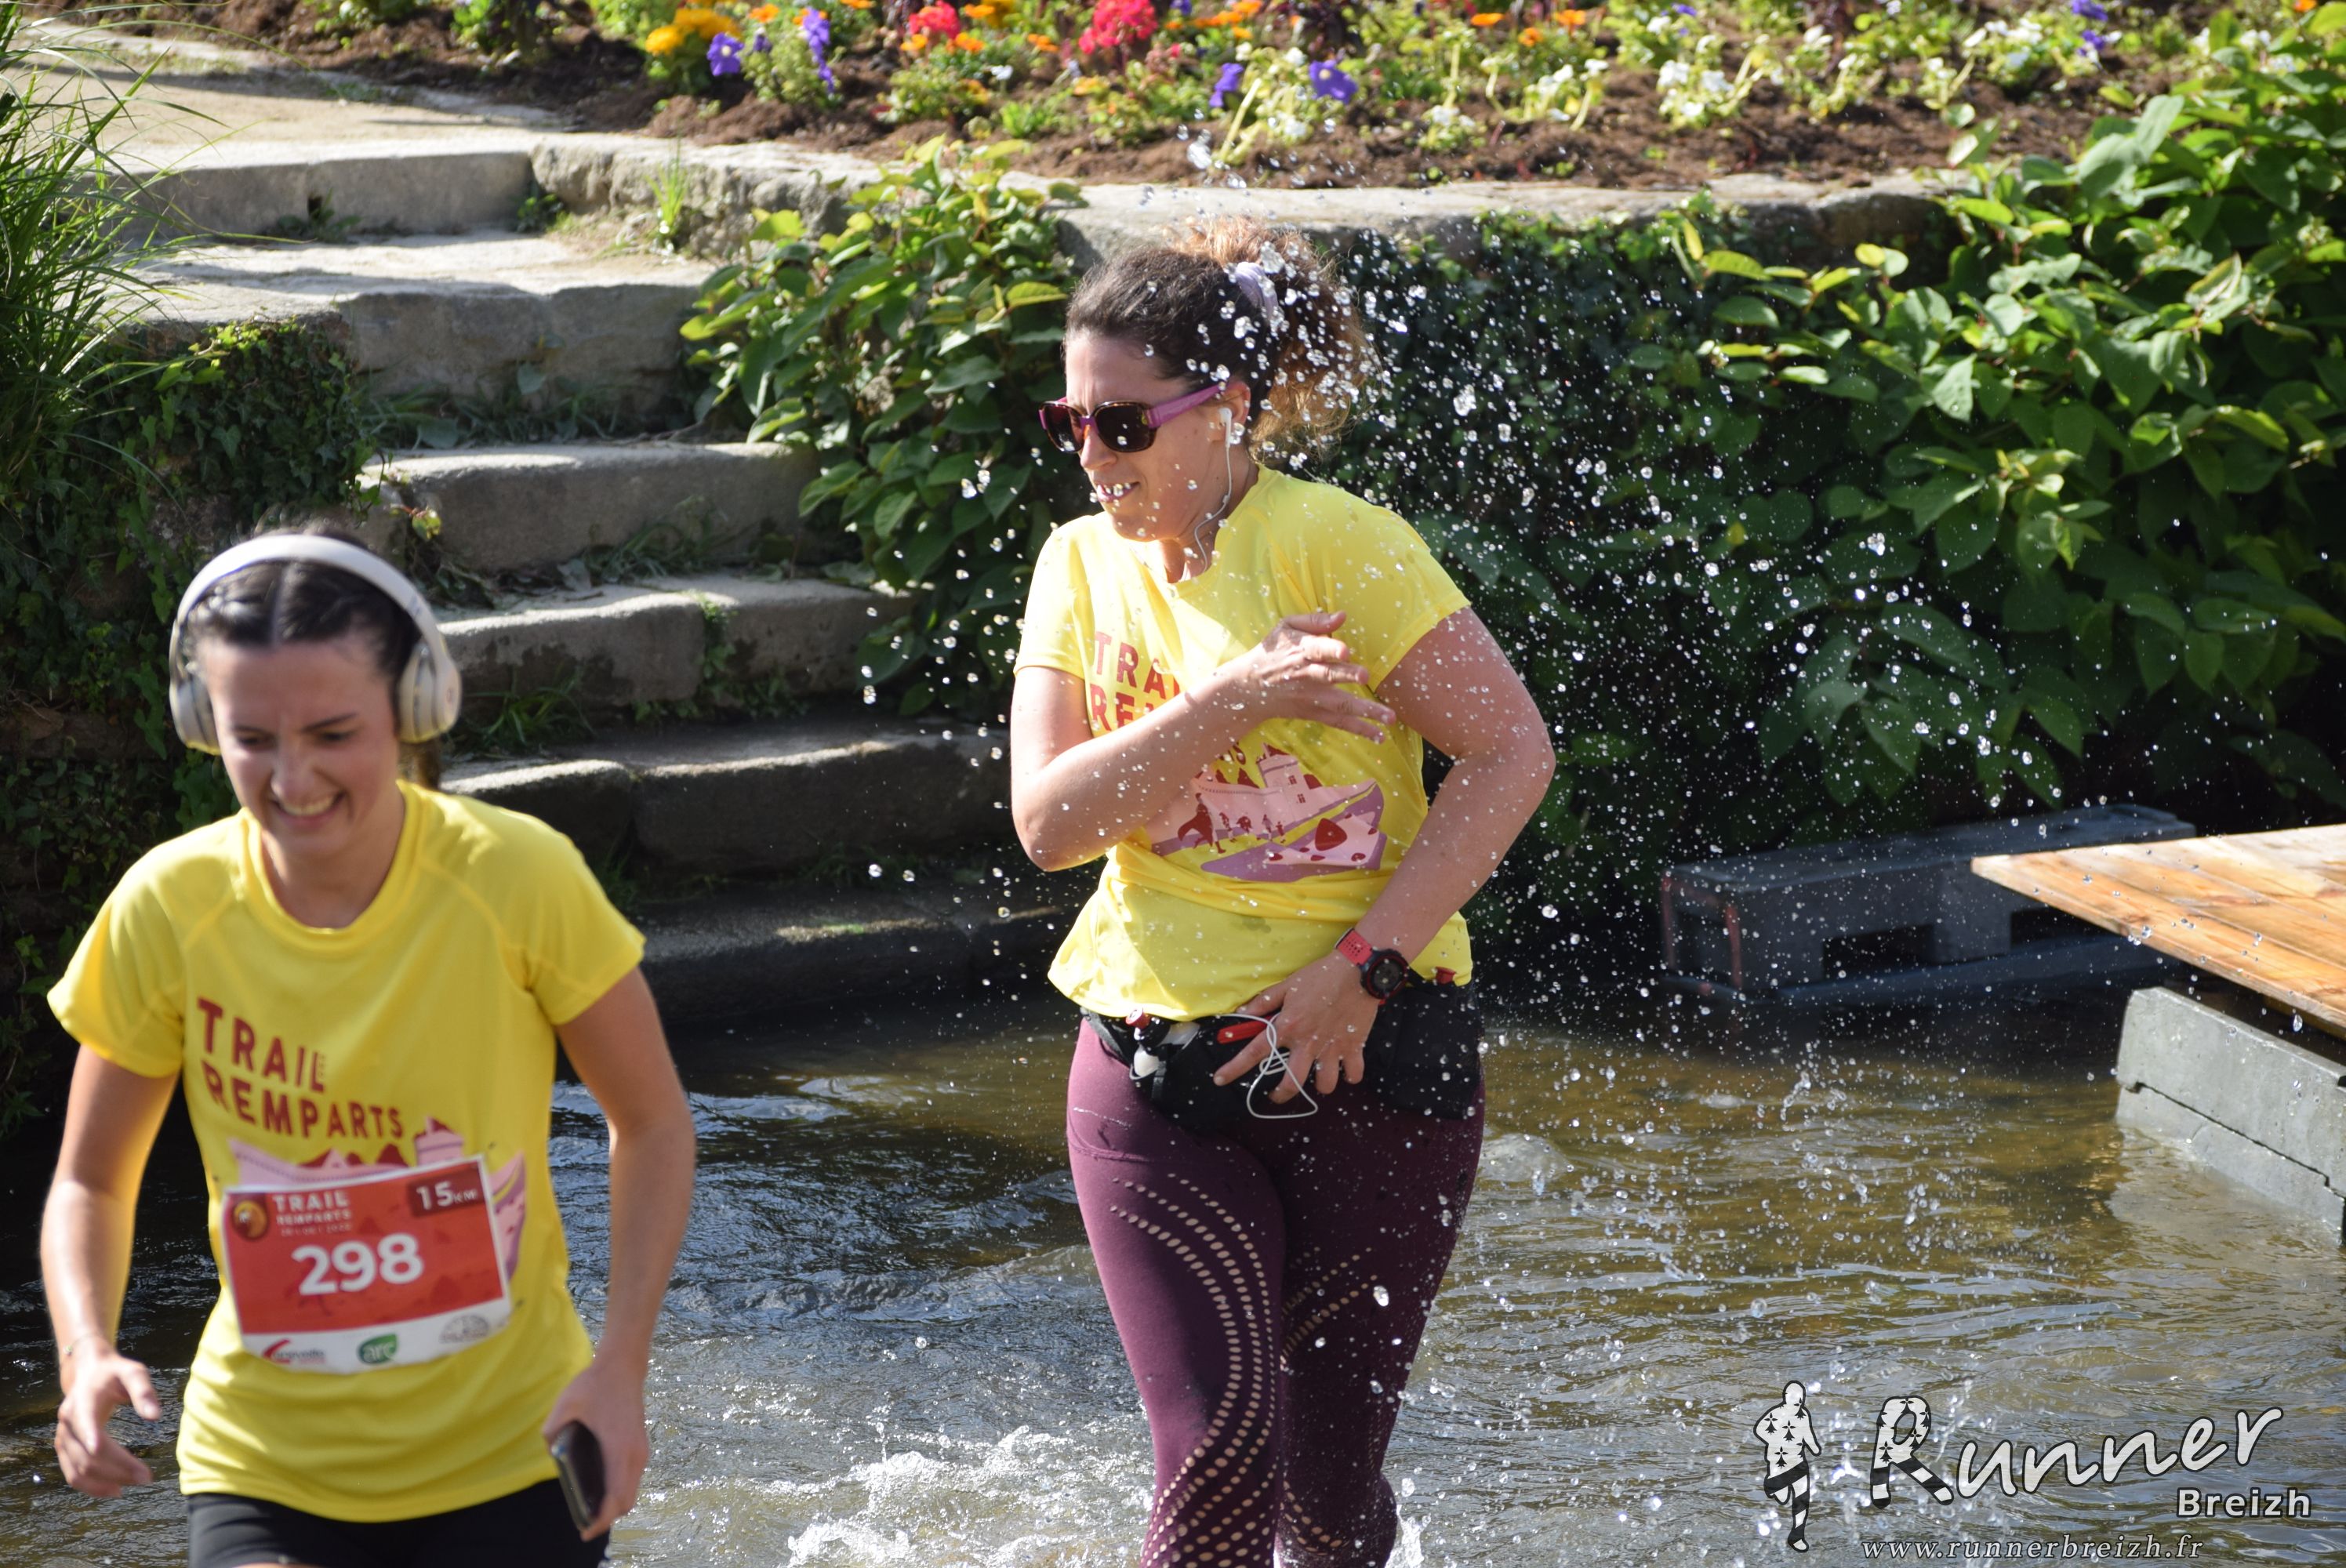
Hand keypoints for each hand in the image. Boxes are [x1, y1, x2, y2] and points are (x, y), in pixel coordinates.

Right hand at [54, 1341, 161, 1496]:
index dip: (90, 1438)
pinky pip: (72, 1474)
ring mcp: (63, 1438)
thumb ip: (144, 1392)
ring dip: (104, 1482)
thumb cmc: (114, 1373)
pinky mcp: (65, 1449)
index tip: (101, 1452)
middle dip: (116, 1468)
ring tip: (134, 1484)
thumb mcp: (133, 1372)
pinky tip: (114, 1489)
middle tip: (147, 1477)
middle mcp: (68, 1422)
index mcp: (82, 1402)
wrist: (88, 1373)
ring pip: (78, 1468)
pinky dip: (90, 1486)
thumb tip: (155, 1417)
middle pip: (88, 1454)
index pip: (84, 1423)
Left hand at [542, 1355, 649, 1538]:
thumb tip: (552, 1451)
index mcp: (618, 1449)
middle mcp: (634, 1455)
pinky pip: (631, 1479)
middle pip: (626, 1501)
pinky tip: (598, 1488)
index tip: (585, 1531)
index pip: (615, 1497)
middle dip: (606, 1518)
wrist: (624, 1366)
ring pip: (631, 1491)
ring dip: (613, 1505)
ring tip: (588, 1510)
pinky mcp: (639, 1447)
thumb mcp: (565, 1406)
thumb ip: (552, 1432)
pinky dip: (618, 1491)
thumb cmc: (594, 1385)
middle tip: (583, 1525)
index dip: (601, 1519)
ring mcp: (640, 1451)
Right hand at [1202, 611, 1392, 741]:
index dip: (1330, 649)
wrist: (1250, 687)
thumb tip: (1342, 616)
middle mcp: (1308, 675)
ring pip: (1340, 704)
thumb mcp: (1286, 627)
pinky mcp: (1315, 713)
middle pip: (1329, 676)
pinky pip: (1340, 722)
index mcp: (1301, 650)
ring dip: (1366, 711)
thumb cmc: (1272, 651)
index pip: (1316, 648)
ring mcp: (1312, 697)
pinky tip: (1381, 736)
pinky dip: (1360, 729)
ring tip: (1389, 716)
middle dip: (1348, 675)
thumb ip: (1314, 621)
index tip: (1344, 651)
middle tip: (1365, 676)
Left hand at [1213, 949, 1381, 1103]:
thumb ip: (1263, 1002)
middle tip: (1277, 1093)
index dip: (1234, 1068)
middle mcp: (1308, 1043)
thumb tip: (1241, 1013)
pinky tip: (1343, 1069)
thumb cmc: (1320, 976)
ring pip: (1325, 1085)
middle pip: (1292, 1083)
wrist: (1357, 970)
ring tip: (1316, 1075)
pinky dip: (1349, 1076)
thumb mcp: (1287, 986)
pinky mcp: (1354, 1047)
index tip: (1220, 1079)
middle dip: (1281, 1094)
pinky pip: (1353, 1075)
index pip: (1255, 1052)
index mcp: (1288, 1026)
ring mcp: (1332, 1048)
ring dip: (1319, 1085)